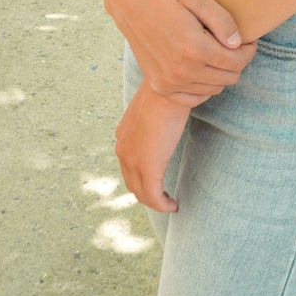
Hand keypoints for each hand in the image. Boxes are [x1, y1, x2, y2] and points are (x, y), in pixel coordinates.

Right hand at [111, 0, 256, 101]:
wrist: (131, 2)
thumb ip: (222, 21)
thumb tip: (237, 44)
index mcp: (195, 48)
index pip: (237, 62)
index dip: (248, 51)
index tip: (247, 40)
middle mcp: (182, 71)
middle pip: (228, 78)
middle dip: (237, 62)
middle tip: (232, 45)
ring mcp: (169, 82)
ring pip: (213, 89)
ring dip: (220, 73)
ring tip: (215, 52)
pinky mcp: (160, 86)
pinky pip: (193, 98)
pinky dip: (202, 87)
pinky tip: (201, 68)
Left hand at [115, 81, 189, 210]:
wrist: (168, 89)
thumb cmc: (167, 91)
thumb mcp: (154, 107)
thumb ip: (154, 119)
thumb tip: (169, 119)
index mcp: (123, 136)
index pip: (128, 165)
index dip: (141, 177)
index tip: (156, 181)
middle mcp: (122, 150)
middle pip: (132, 183)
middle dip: (147, 193)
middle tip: (163, 197)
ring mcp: (133, 161)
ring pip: (142, 193)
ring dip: (155, 201)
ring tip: (169, 203)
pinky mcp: (148, 168)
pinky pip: (154, 197)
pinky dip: (163, 205)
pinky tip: (173, 206)